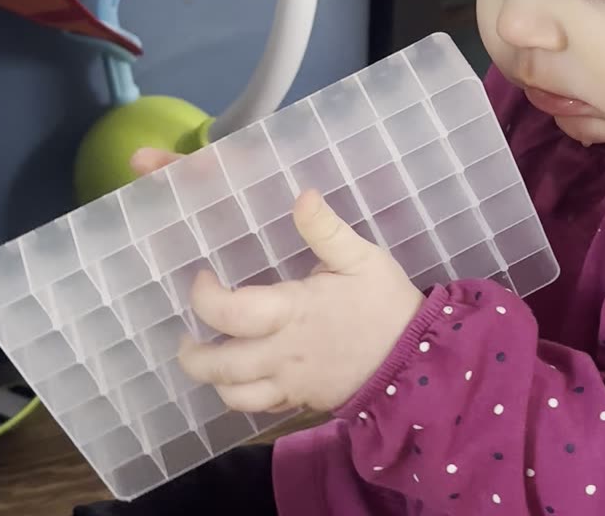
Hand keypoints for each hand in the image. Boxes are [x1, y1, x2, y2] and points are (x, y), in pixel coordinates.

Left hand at [130, 147, 426, 413]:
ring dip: (213, 379)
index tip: (204, 280)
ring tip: (211, 357)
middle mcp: (280, 353)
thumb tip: (302, 195)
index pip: (227, 313)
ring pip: (233, 395)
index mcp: (290, 312)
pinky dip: (242, 396)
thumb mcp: (362, 258)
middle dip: (192, 353)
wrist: (415, 358)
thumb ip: (326, 230)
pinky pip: (259, 408)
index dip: (203, 297)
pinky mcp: (301, 401)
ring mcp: (290, 383)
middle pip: (217, 366)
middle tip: (189, 334)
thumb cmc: (385, 304)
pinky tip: (245, 378)